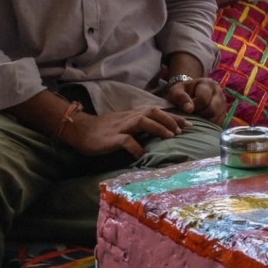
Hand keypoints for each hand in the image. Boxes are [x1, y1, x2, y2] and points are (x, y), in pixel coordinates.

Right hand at [62, 107, 190, 158]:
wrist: (80, 130)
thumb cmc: (104, 130)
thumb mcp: (124, 125)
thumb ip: (139, 127)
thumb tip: (158, 133)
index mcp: (133, 115)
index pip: (157, 112)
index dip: (173, 117)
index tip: (188, 124)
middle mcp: (129, 118)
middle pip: (153, 112)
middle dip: (170, 119)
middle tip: (184, 129)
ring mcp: (120, 127)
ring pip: (143, 121)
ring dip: (158, 127)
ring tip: (171, 136)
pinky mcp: (111, 138)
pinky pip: (126, 141)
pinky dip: (136, 147)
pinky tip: (143, 155)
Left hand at [166, 76, 226, 121]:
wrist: (190, 94)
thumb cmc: (182, 93)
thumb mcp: (176, 91)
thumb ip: (180, 97)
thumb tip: (189, 109)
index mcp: (207, 84)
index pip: (203, 99)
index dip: (194, 107)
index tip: (187, 110)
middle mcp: (219, 92)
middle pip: (212, 109)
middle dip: (200, 115)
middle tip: (192, 115)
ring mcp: (223, 103)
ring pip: (217, 117)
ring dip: (205, 121)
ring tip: (197, 118)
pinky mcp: (224, 113)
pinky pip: (219, 123)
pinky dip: (210, 125)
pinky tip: (202, 123)